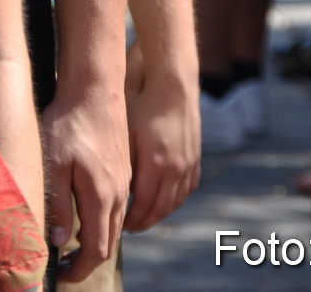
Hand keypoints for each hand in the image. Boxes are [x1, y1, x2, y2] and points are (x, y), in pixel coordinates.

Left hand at [41, 84, 129, 282]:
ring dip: (97, 241)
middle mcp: (119, 193)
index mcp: (102, 195)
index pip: (97, 248)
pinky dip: (105, 222)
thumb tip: (60, 240)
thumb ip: (58, 203)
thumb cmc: (68, 122)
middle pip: (109, 242)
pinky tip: (87, 216)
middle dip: (87, 260)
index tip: (62, 276)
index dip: (80, 269)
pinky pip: (119, 208)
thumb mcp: (54, 163)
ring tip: (72, 247)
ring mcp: (125, 181)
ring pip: (116, 225)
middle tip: (63, 266)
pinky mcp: (124, 170)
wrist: (95, 88)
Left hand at [122, 51, 199, 231]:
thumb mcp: (124, 130)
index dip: (130, 220)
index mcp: (155, 163)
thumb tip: (115, 190)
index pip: (142, 205)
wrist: (172, 82)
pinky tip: (164, 201)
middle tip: (128, 229)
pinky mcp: (195, 157)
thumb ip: (122, 163)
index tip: (118, 227)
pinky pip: (187, 188)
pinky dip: (175, 200)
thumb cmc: (140, 102)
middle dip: (144, 222)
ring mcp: (188, 163)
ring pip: (175, 200)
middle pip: (160, 208)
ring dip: (159, 213)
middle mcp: (175, 168)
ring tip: (144, 217)